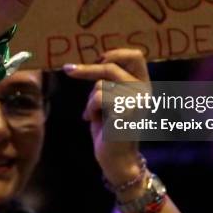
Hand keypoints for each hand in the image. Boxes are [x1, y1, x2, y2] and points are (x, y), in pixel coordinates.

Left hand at [64, 49, 149, 187]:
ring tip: (93, 114)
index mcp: (143, 84)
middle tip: (68, 70)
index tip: (98, 59)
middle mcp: (144, 91)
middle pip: (111, 67)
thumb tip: (94, 61)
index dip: (115, 53)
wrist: (117, 159)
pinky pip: (98, 98)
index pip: (136, 55)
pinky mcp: (125, 112)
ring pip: (100, 85)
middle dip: (87, 70)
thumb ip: (110, 81)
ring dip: (90, 100)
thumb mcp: (111, 98)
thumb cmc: (110, 128)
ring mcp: (136, 101)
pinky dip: (90, 109)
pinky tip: (93, 120)